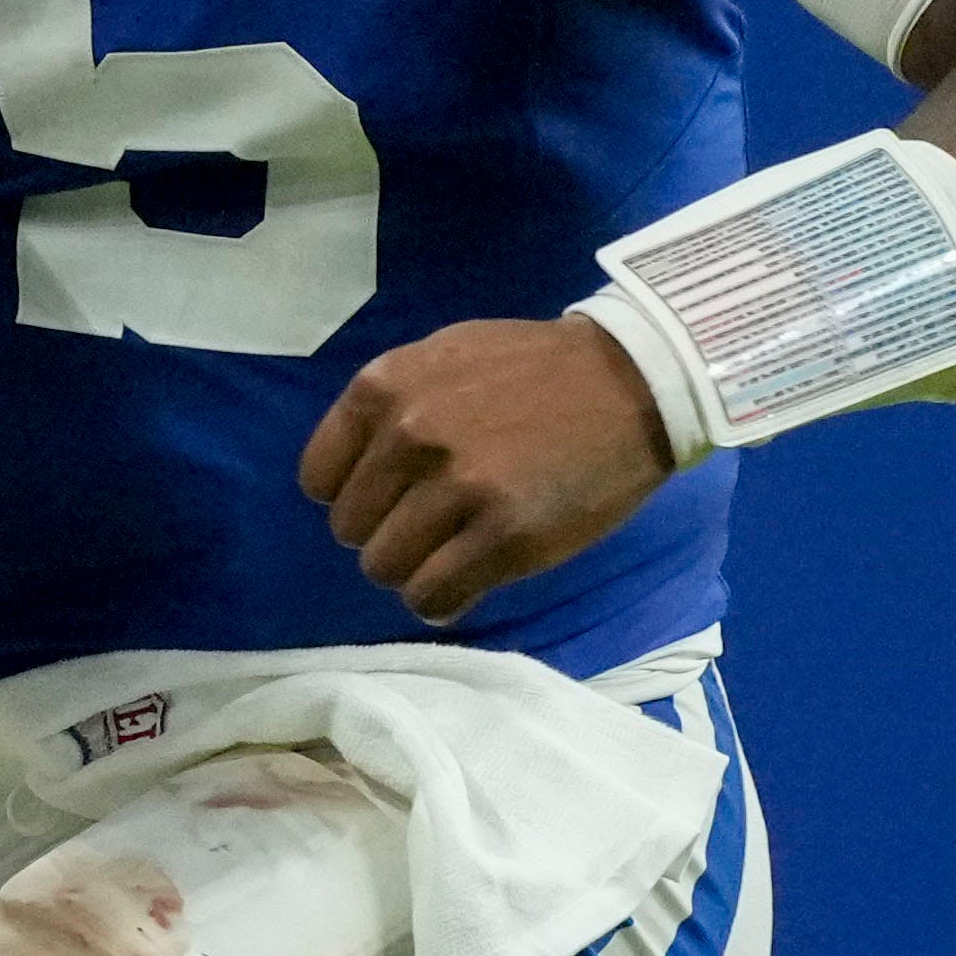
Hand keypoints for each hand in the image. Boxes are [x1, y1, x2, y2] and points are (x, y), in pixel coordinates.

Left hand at [300, 319, 676, 626]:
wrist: (636, 379)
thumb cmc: (535, 370)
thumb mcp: (443, 356)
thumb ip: (389, 407)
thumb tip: (344, 476)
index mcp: (385, 387)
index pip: (318, 479)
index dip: (352, 495)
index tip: (390, 497)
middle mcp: (410, 435)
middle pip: (351, 530)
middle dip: (387, 533)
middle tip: (434, 524)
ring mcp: (458, 488)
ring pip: (386, 569)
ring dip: (415, 570)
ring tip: (455, 550)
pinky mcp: (505, 536)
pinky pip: (435, 596)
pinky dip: (444, 599)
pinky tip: (469, 579)